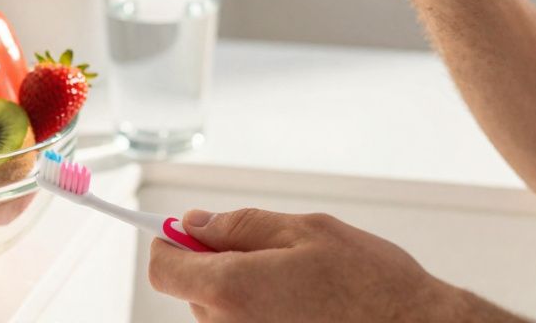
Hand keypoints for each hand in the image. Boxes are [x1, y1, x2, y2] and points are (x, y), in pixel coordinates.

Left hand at [148, 208, 464, 322]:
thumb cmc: (371, 283)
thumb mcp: (305, 230)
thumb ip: (241, 225)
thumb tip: (195, 222)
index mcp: (233, 289)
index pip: (164, 269)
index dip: (168, 244)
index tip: (183, 231)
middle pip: (193, 290)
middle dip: (216, 264)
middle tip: (269, 251)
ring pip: (220, 311)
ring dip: (242, 291)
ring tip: (298, 283)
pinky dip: (262, 314)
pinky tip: (303, 307)